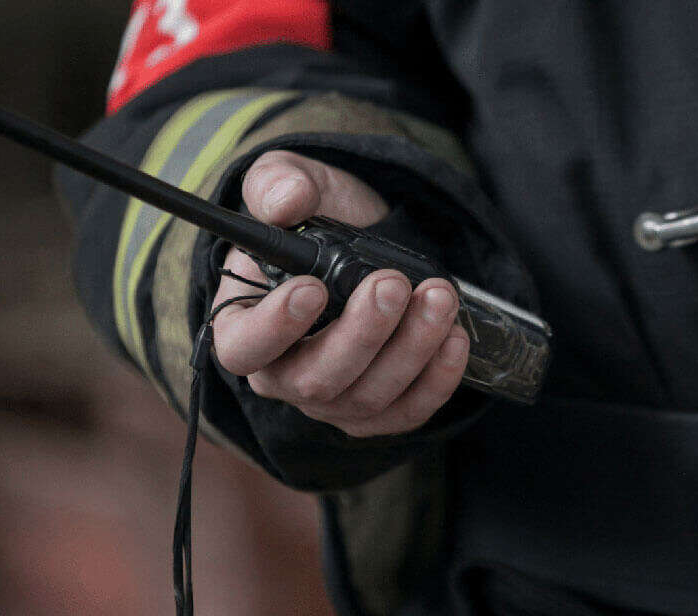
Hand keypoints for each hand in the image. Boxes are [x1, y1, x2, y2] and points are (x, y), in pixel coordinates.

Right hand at [211, 151, 469, 437]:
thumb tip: (287, 200)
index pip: (243, 347)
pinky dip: (436, 380)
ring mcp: (333, 400)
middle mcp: (283, 374)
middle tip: (392, 284)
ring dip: (410, 348)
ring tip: (439, 296)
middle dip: (362, 333)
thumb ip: (279, 183)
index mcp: (244, 324)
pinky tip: (454, 337)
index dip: (275, 327)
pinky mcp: (379, 411)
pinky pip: (407, 412)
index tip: (313, 288)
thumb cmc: (317, 218)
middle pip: (314, 380)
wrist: (369, 240)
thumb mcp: (294, 183)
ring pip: (368, 397)